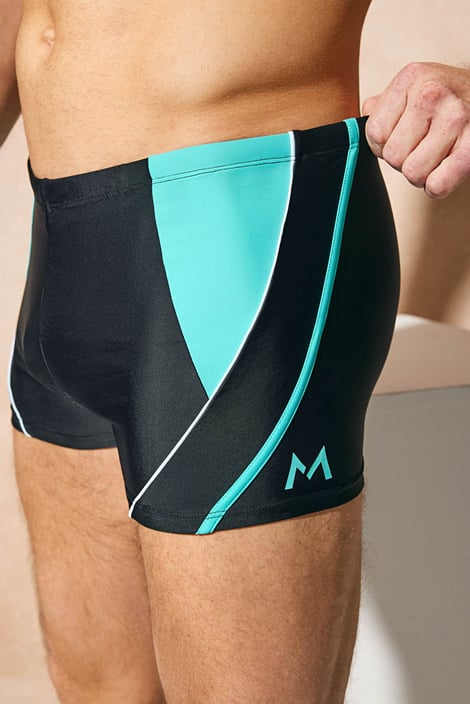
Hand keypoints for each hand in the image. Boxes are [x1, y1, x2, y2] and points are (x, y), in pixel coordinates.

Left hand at [362, 62, 469, 197]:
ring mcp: (456, 118)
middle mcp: (432, 93)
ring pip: (413, 173)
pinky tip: (446, 169)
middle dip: (403, 161)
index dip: (383, 145)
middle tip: (421, 149)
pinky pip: (437, 185)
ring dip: (421, 174)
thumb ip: (383, 105)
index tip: (402, 139)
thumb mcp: (414, 87)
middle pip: (393, 157)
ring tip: (435, 156)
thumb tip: (359, 124)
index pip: (374, 133)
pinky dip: (438, 186)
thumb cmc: (447, 98)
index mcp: (411, 78)